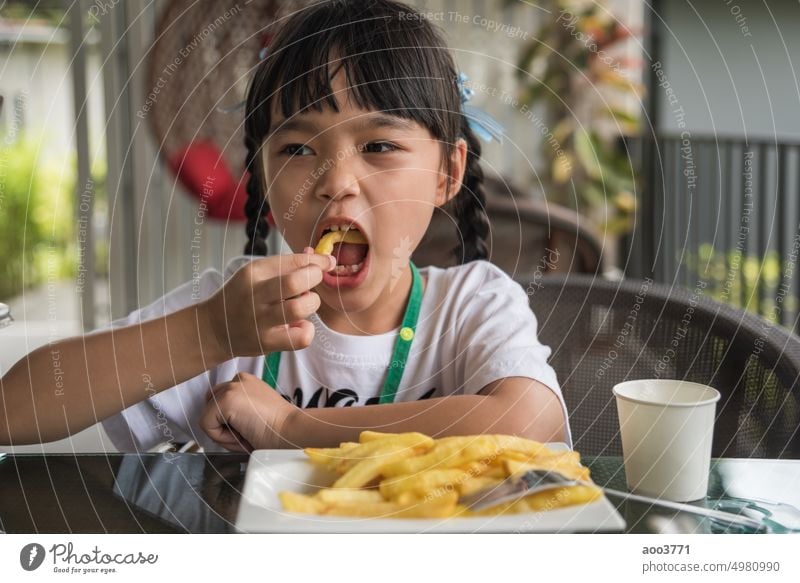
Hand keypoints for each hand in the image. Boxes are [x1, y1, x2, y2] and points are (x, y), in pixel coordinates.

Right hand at [200, 250, 335, 358]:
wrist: (215, 328)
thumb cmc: (243, 296)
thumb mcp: (257, 274)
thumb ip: (287, 265)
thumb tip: (319, 256)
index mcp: (253, 272)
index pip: (292, 260)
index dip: (317, 261)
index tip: (326, 262)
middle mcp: (255, 295)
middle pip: (294, 282)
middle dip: (314, 278)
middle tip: (314, 281)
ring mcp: (260, 321)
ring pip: (299, 308)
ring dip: (311, 303)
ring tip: (305, 303)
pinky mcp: (267, 342)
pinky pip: (300, 338)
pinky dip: (307, 330)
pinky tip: (299, 325)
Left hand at [200, 371, 299, 450]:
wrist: (290, 430)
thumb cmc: (278, 429)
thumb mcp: (254, 412)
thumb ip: (237, 410)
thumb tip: (216, 422)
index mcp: (246, 381)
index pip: (219, 400)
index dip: (228, 421)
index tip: (249, 427)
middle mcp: (237, 379)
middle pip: (210, 407)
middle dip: (222, 425)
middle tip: (245, 433)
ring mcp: (230, 388)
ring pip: (207, 417)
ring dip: (223, 433)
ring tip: (246, 434)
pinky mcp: (224, 401)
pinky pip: (206, 426)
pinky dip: (221, 437)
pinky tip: (242, 434)